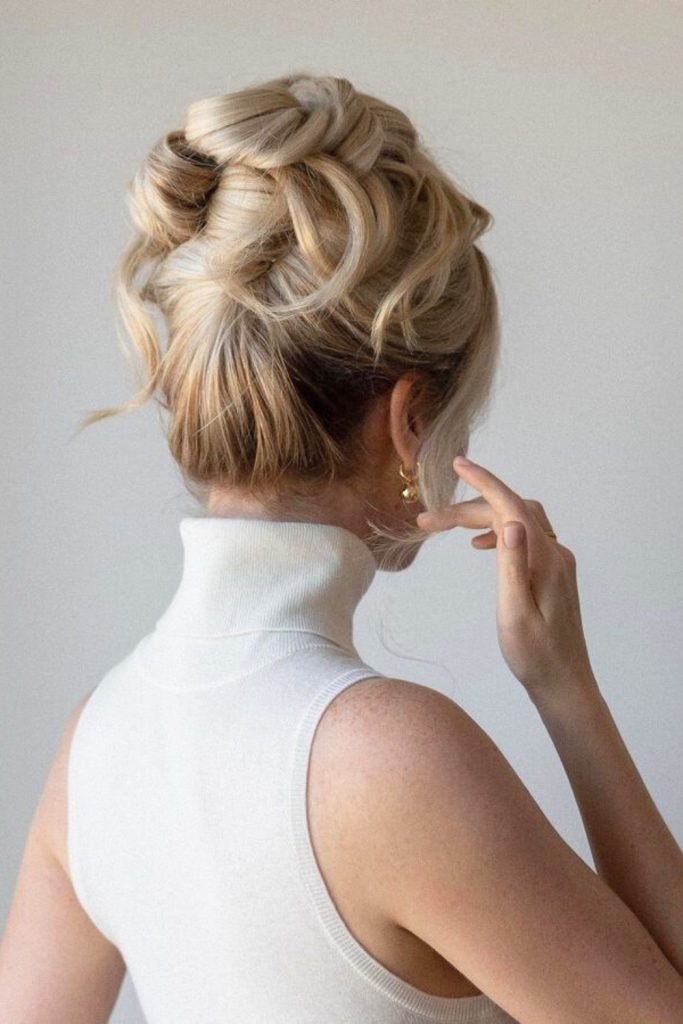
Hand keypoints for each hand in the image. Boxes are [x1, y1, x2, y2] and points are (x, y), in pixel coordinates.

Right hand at [416, 456, 597, 701]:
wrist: (565, 683)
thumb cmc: (535, 657)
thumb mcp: (515, 614)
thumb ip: (511, 566)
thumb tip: (508, 522)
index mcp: (544, 560)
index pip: (511, 507)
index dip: (484, 482)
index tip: (458, 464)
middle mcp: (555, 554)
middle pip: (510, 511)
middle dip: (469, 507)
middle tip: (429, 520)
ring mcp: (556, 562)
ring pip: (517, 521)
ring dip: (483, 518)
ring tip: (446, 529)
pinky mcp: (552, 573)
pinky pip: (525, 537)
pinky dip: (498, 532)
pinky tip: (478, 546)